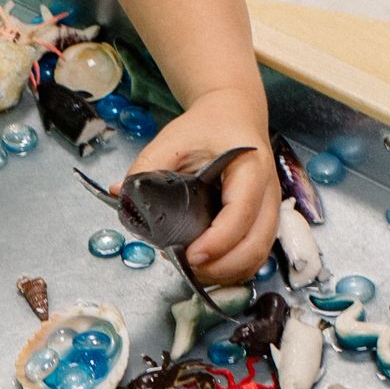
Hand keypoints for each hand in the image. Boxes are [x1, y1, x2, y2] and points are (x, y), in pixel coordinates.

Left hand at [129, 84, 277, 282]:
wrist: (233, 117)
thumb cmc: (207, 128)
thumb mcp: (173, 139)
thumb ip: (147, 166)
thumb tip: (120, 194)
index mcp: (249, 166)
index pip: (241, 211)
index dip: (218, 241)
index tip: (191, 255)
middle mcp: (267, 191)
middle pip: (256, 243)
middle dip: (222, 266)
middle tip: (187, 266)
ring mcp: (269, 209)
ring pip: (258, 255)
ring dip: (227, 271)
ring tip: (193, 268)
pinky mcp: (264, 221)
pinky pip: (255, 255)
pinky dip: (233, 268)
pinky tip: (206, 266)